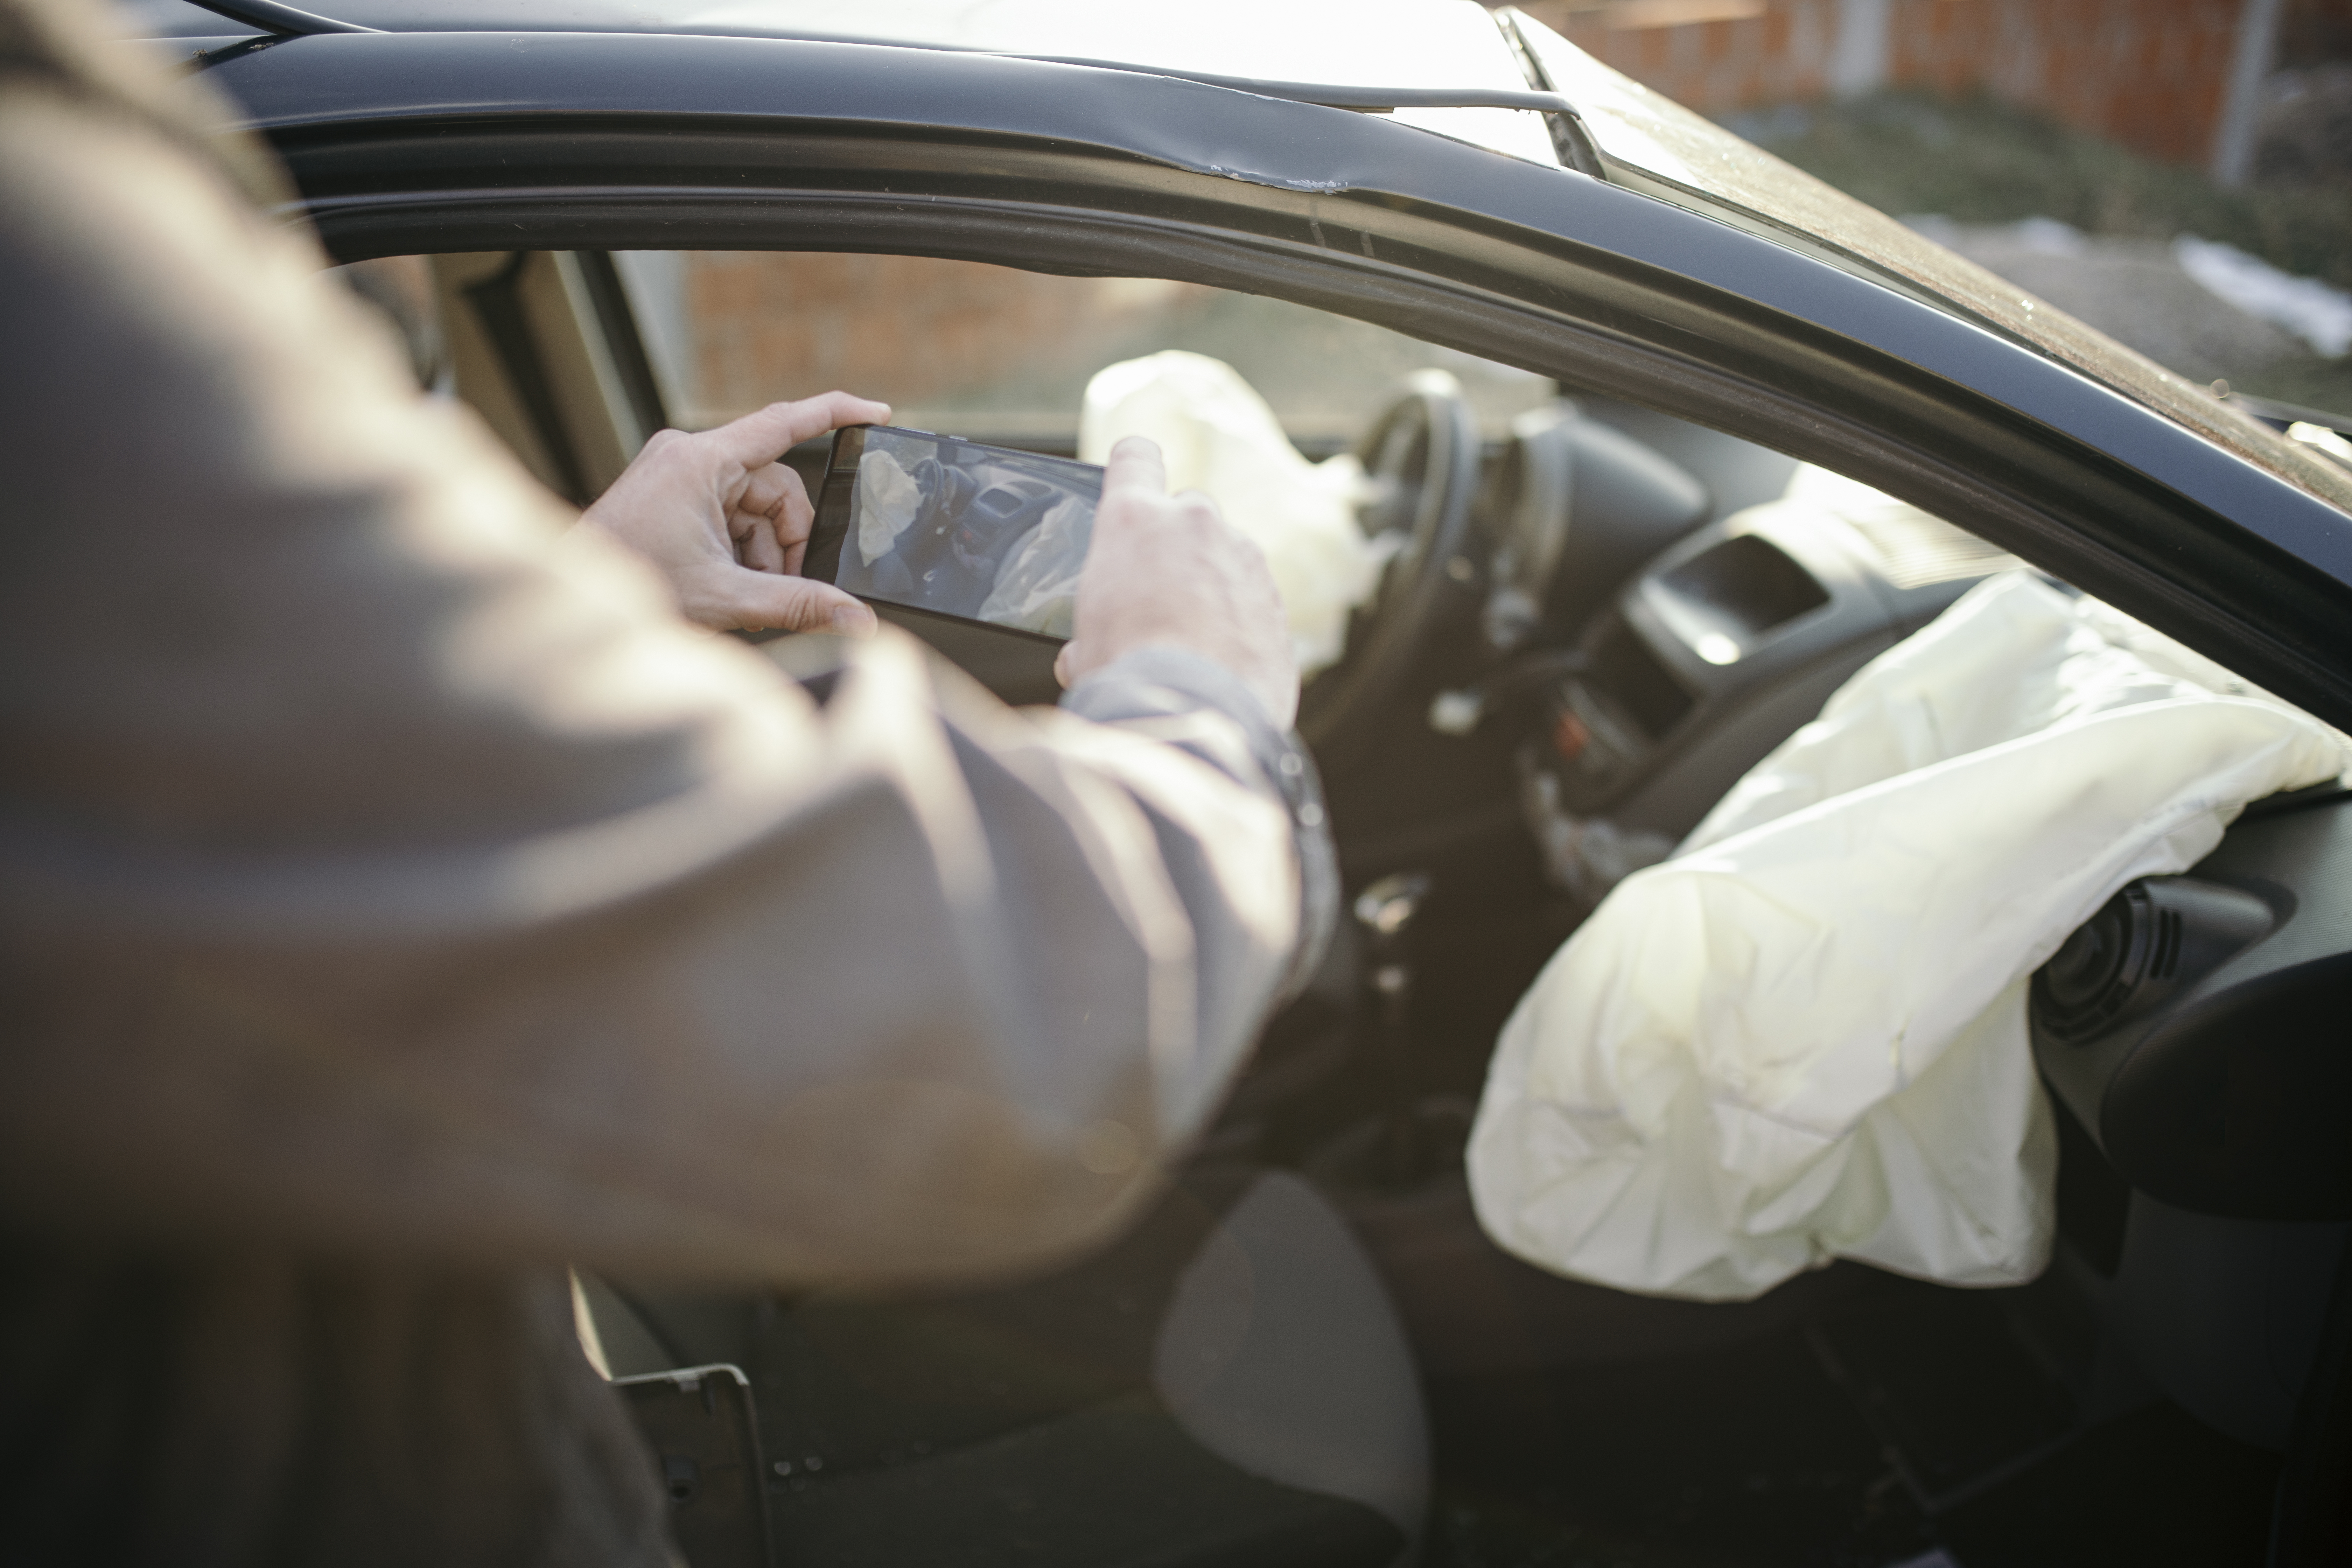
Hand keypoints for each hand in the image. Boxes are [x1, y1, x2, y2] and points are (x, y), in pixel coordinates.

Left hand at [577, 392, 890, 634]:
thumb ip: (799, 604)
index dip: (837, 414)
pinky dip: (739, 551)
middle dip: (784, 541)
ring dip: (761, 553)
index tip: (877, 413)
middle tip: (778, 587)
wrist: (571, 610)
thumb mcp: (726, 597)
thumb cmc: (630, 588)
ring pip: (755, 508)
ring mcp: (679, 475)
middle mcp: (689, 457)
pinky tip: (726, 583)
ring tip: (740, 594)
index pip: (784, 423)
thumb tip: (857, 618)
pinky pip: (731, 515)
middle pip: (775, 488)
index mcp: (699, 460)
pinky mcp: (674, 496)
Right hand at [1055, 437, 1298, 728]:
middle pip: (1186, 511)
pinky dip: (1240, 618)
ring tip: (1193, 641)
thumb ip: (1089, 633)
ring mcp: (1243, 557)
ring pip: (1225, 555)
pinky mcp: (1276, 598)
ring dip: (1211, 584)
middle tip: (1159, 595)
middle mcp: (1194, 524)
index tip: (1134, 477)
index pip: (1135, 458)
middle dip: (1175, 544)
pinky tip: (1223, 660)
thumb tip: (1082, 656)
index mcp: (1134, 520)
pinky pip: (1253, 596)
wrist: (1195, 720)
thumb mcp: (1086, 649)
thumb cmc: (1128, 678)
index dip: (1132, 466)